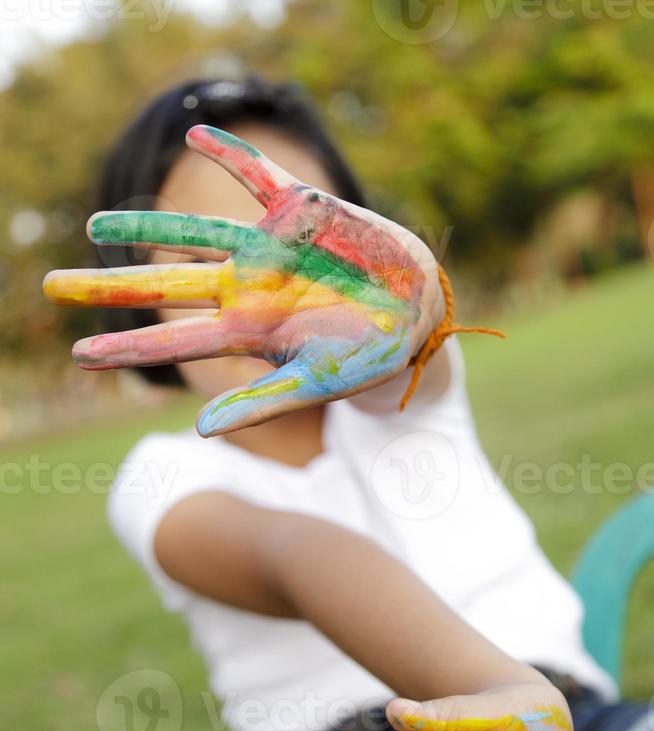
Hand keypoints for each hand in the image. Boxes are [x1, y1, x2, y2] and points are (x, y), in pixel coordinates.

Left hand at [42, 125, 445, 435]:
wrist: (414, 312)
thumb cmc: (365, 356)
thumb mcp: (313, 384)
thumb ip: (260, 403)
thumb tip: (200, 428)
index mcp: (247, 331)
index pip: (173, 341)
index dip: (126, 348)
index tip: (78, 355)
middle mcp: (247, 288)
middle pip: (165, 285)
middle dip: (109, 288)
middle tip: (49, 288)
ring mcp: (270, 250)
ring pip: (195, 234)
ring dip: (145, 228)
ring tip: (93, 228)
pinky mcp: (302, 214)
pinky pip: (259, 176)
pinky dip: (231, 154)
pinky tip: (195, 131)